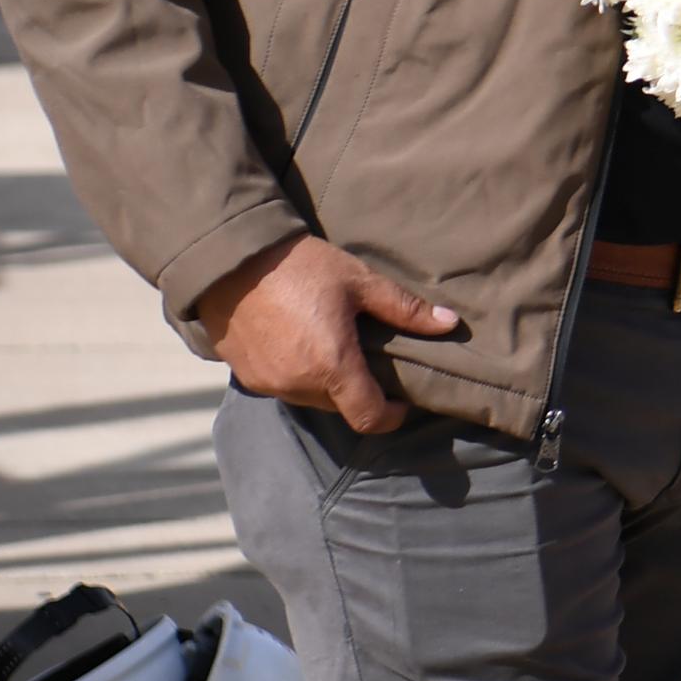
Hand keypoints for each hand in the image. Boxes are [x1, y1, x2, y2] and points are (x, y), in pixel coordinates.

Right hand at [195, 233, 459, 430]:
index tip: (404, 399)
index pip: (369, 418)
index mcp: (331, 366)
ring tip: (340, 346)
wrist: (230, 262)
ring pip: (312, 399)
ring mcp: (269, 384)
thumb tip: (450, 324)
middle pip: (342, 407)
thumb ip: (405, 310)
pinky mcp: (247, 377)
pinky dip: (302, 375)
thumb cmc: (300, 267)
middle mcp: (298, 385)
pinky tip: (306, 343)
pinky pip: (285, 387)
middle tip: (374, 359)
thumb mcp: (360, 282)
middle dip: (363, 391)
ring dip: (331, 383)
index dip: (392, 415)